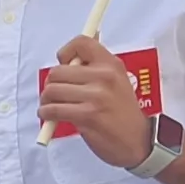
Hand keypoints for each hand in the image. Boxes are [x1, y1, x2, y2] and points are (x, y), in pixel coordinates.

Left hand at [41, 35, 153, 169]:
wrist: (138, 141)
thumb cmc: (123, 113)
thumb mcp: (117, 81)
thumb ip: (95, 67)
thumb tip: (70, 55)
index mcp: (111, 64)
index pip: (81, 43)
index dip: (65, 52)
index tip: (63, 64)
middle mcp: (104, 76)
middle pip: (58, 71)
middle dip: (50, 84)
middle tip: (53, 93)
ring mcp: (96, 96)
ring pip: (52, 90)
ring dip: (46, 101)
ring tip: (51, 106)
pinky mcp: (88, 115)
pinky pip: (53, 110)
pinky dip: (46, 114)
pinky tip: (49, 117)